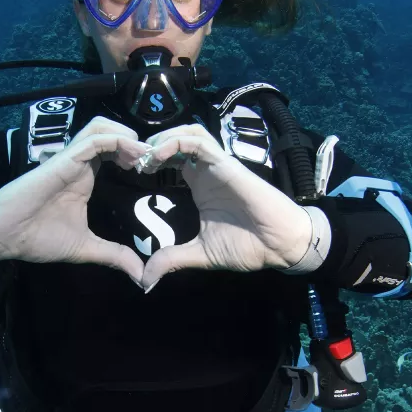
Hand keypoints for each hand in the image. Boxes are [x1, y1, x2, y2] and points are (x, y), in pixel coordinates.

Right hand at [0, 117, 154, 284]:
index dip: (136, 154)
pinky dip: (116, 141)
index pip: (114, 150)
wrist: (3, 236)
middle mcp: (79, 162)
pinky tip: (134, 156)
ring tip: (145, 155)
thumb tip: (141, 276)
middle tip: (154, 161)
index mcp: (85, 176)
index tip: (155, 171)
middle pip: (110, 130)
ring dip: (127, 135)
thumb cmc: (36, 238)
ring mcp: (70, 159)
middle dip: (136, 140)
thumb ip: (114, 256)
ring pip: (102, 127)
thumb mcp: (85, 248)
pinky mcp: (62, 160)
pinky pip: (93, 140)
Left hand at [136, 124, 316, 291]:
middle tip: (131, 160)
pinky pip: (198, 142)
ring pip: (187, 132)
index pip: (170, 158)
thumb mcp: (200, 254)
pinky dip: (175, 143)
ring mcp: (217, 164)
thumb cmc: (248, 246)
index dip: (149, 159)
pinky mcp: (227, 163)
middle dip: (151, 145)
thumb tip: (146, 279)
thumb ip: (172, 259)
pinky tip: (158, 156)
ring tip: (144, 157)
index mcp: (199, 184)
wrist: (280, 246)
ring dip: (162, 139)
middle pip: (175, 138)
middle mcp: (207, 169)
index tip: (131, 172)